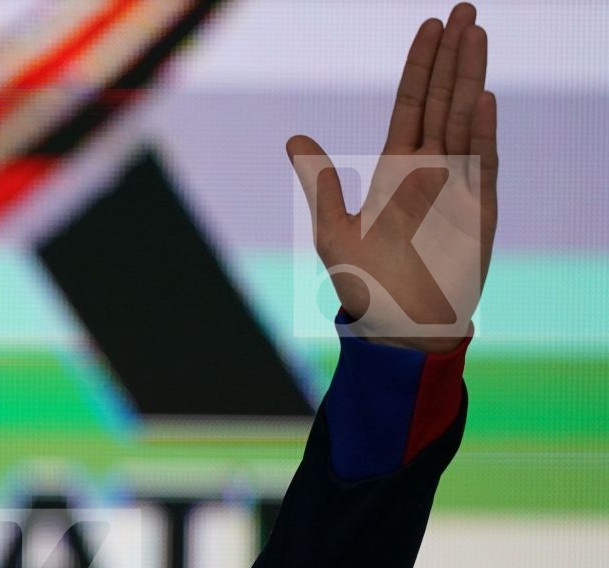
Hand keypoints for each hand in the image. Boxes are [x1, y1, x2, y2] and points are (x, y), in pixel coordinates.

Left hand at [288, 3, 497, 353]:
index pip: (413, 105)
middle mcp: (433, 168)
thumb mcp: (332, 230)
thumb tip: (294, 138)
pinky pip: (482, 163)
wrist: (398, 327)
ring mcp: (460, 184)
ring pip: (467, 120)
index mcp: (399, 169)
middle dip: (454, 56)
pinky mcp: (479, 209)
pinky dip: (482, 131)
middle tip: (465, 10)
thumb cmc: (365, 284)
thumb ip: (320, 183)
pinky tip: (482, 98)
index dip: (422, 67)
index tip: (431, 27)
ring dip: (470, 79)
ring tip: (476, 35)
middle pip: (444, 100)